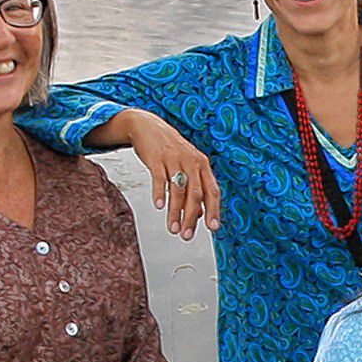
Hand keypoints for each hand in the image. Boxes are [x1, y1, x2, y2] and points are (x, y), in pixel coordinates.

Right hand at [118, 110, 220, 238]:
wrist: (148, 127)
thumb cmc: (170, 150)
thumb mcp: (187, 166)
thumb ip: (194, 189)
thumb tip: (199, 215)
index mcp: (202, 165)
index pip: (212, 191)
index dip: (214, 210)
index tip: (213, 228)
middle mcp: (191, 162)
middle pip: (195, 194)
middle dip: (191, 218)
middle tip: (186, 235)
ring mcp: (174, 159)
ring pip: (178, 190)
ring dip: (175, 212)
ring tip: (172, 228)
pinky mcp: (157, 158)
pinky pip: (160, 179)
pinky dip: (160, 193)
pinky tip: (158, 206)